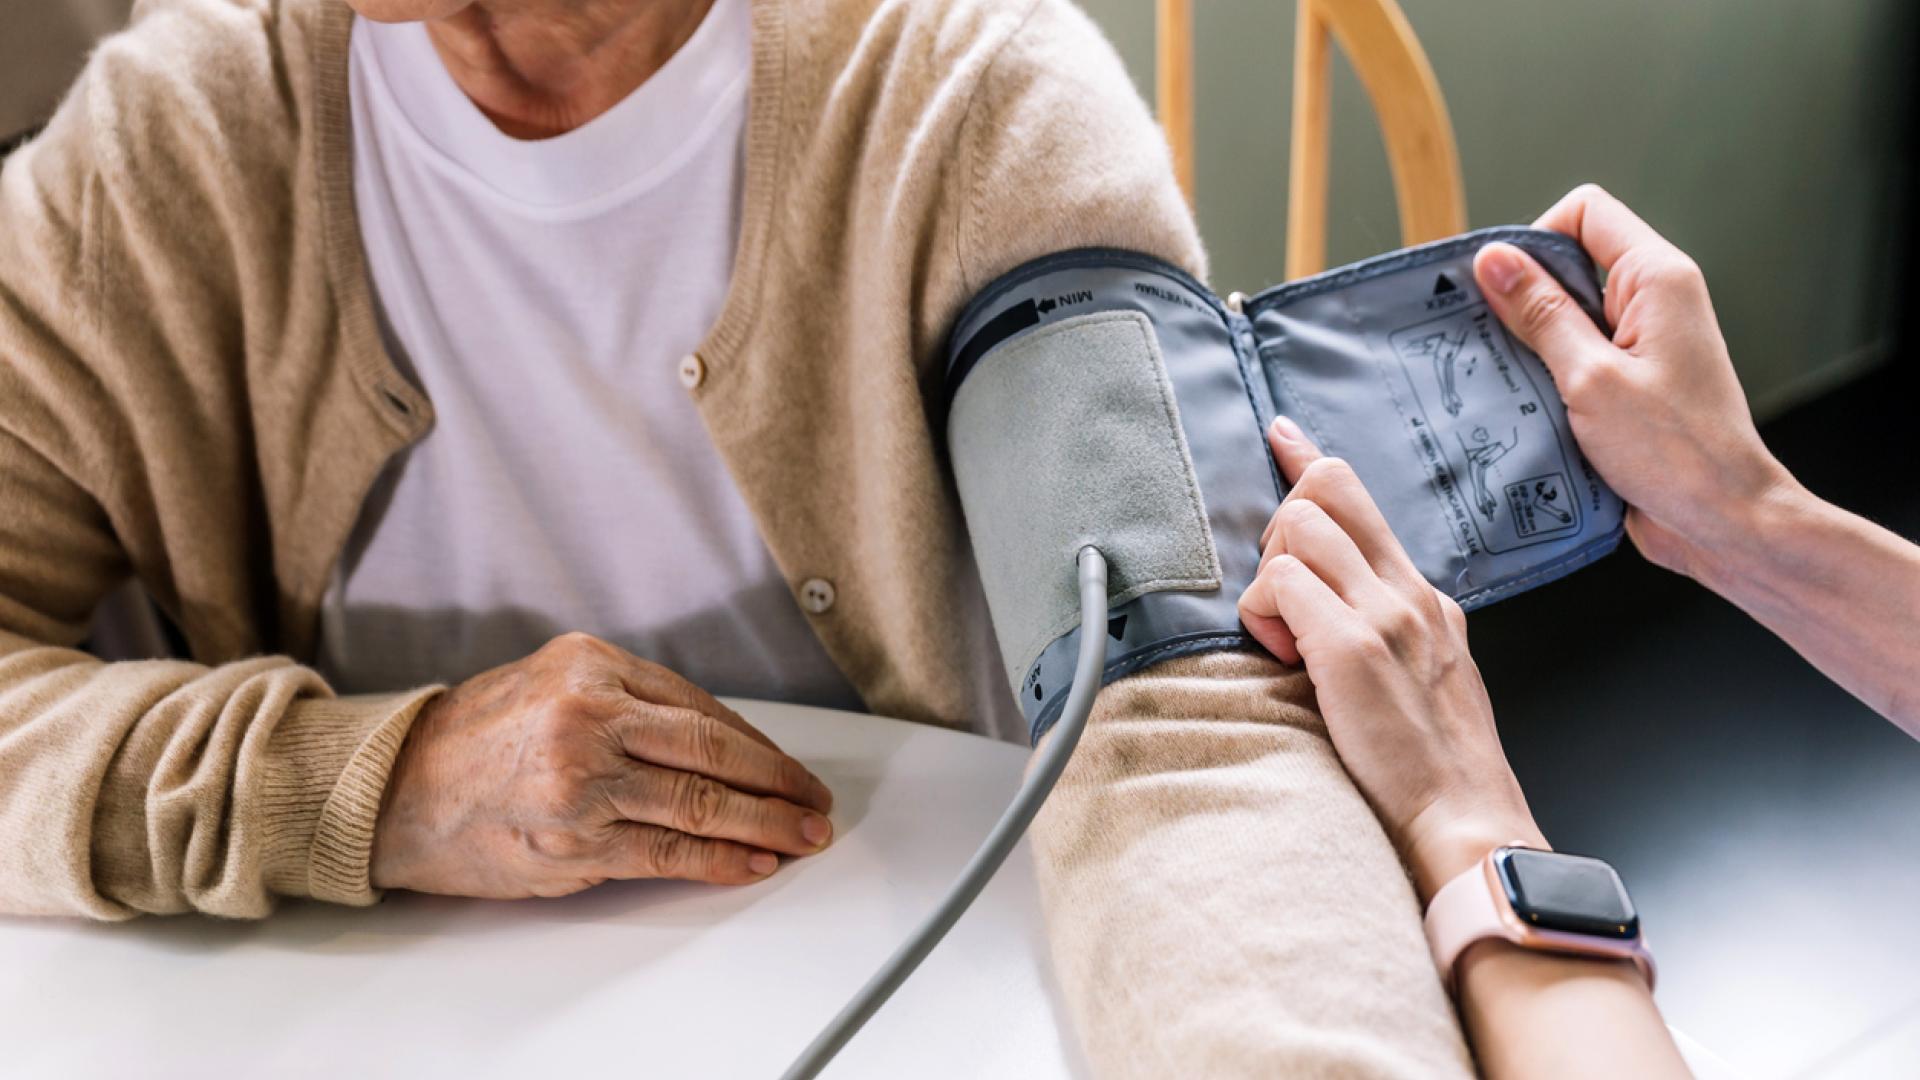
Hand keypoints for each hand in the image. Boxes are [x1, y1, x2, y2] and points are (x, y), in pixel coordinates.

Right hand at [370, 633, 835, 897]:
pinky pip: (664, 852)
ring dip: (764, 825)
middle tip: (815, 801)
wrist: (390, 790)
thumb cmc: (469, 739)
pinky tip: (751, 862)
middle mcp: (589, 715)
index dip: (757, 745)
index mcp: (590, 664)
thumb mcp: (550, 683)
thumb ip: (627, 702)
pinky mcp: (572, 840)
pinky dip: (717, 861)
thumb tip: (716, 743)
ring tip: (801, 836)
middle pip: (713, 751)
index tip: (788, 767)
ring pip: (699, 804)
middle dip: (777, 783)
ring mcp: (582, 781)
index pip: (700, 709)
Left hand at [1237, 417, 1543, 901]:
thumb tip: (1328, 611)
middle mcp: (1410, 591)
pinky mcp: (1352, 646)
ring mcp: (1385, 613)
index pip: (1361, 500)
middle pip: (1326, 486)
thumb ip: (1386, 632)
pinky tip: (1286, 661)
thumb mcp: (1425, 678)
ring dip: (1269, 575)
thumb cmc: (1437, 768)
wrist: (1466, 821)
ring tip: (1287, 642)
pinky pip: (1280, 583)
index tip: (1280, 435)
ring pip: (1298, 523)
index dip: (1308, 460)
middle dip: (1280, 524)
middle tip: (1280, 597)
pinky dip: (1264, 614)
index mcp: (1425, 598)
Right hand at [1472, 184, 1794, 577]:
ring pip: (1566, 316)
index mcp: (1657, 279)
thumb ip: (1540, 314)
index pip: (1585, 213)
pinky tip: (1527, 408)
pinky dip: (1546, 376)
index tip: (1505, 290)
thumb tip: (1494, 260)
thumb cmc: (1675, 452)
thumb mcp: (1590, 377)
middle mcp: (1653, 301)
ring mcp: (1643, 343)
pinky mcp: (1630, 382)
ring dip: (1531, 344)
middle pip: (1569, 263)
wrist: (1723, 520)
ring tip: (1508, 382)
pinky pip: (1575, 358)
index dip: (1537, 238)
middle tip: (1492, 341)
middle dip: (1523, 297)